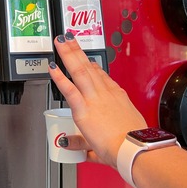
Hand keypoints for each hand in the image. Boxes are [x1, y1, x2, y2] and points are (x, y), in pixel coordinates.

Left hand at [48, 33, 146, 167]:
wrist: (134, 149)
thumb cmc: (129, 146)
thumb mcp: (111, 136)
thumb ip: (83, 142)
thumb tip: (69, 143)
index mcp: (117, 97)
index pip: (103, 78)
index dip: (93, 67)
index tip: (87, 60)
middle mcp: (105, 94)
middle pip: (89, 67)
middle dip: (77, 51)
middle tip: (69, 38)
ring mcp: (94, 99)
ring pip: (79, 70)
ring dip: (68, 54)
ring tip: (60, 41)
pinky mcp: (84, 108)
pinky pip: (69, 88)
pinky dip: (59, 76)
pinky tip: (52, 66)